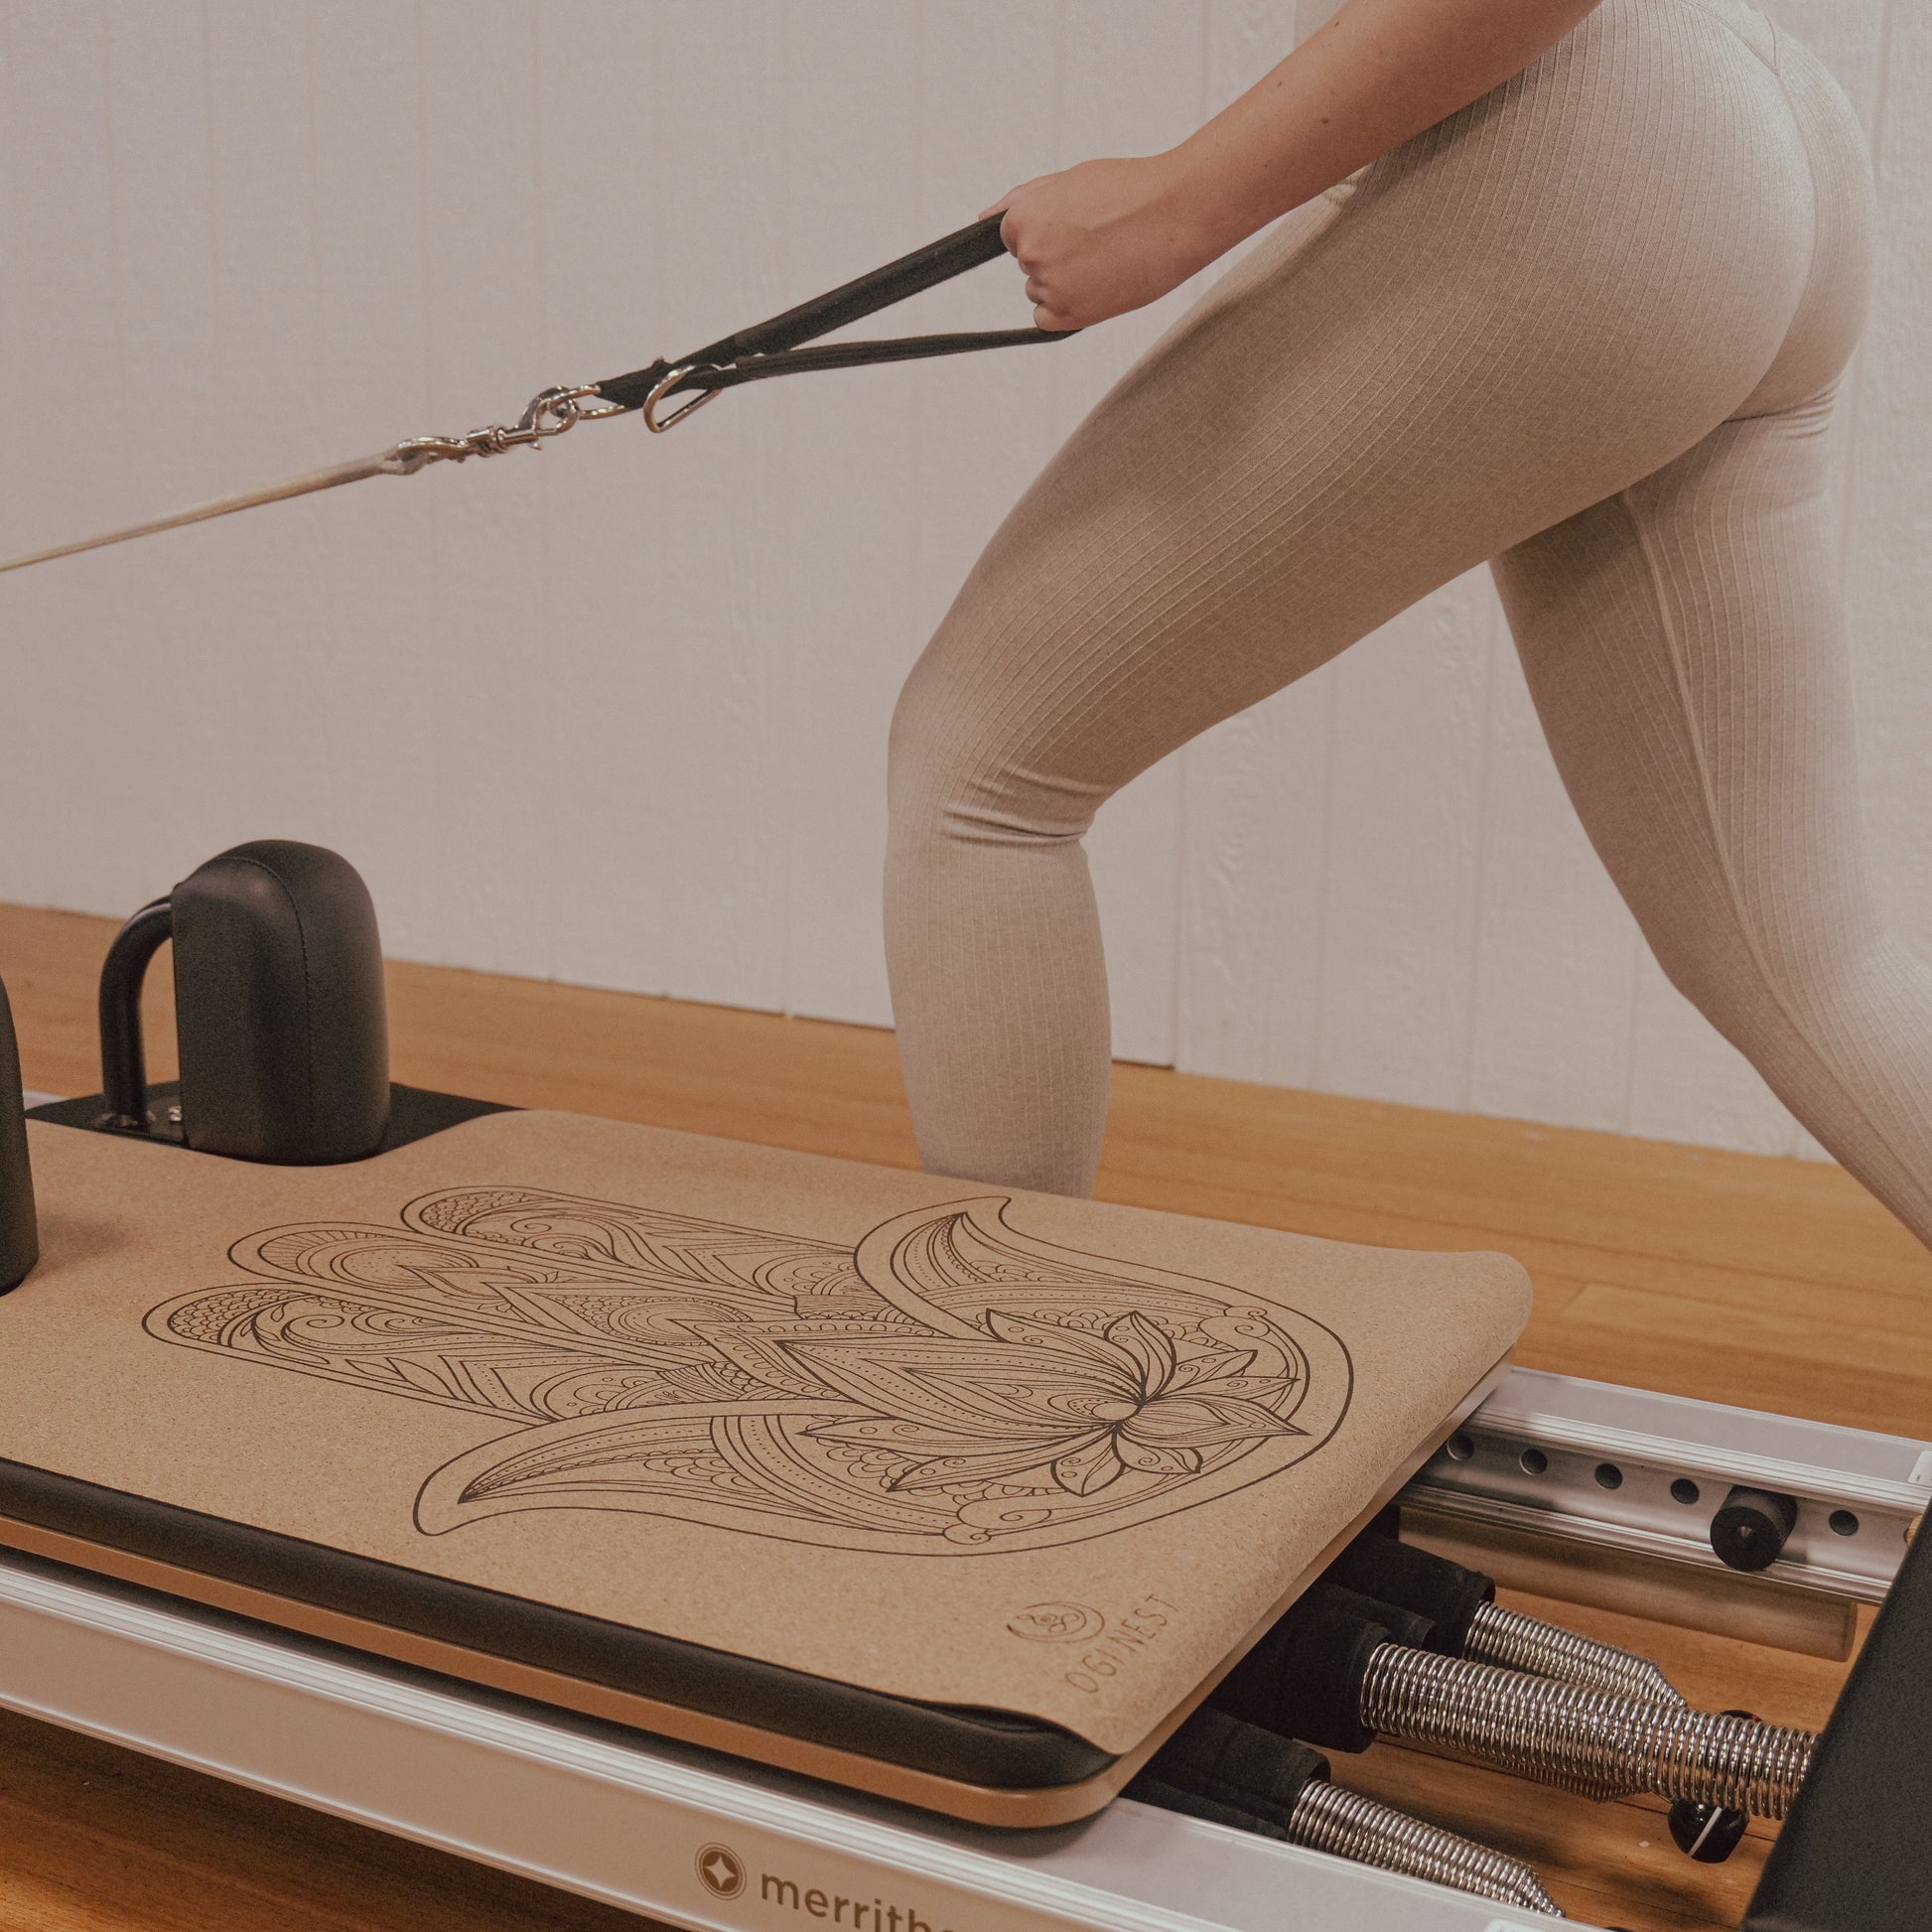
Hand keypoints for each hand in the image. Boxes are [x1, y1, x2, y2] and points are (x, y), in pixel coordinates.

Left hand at [982, 153, 1227, 331]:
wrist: (1179, 212)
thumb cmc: (1132, 191)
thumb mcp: (1070, 180)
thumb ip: (1022, 200)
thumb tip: (983, 218)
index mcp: (1024, 215)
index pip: (1015, 236)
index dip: (1050, 231)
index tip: (1080, 225)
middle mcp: (1030, 251)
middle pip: (1030, 266)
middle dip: (1059, 256)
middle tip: (1101, 240)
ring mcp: (1048, 284)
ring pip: (1041, 292)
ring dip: (1067, 283)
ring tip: (1107, 259)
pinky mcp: (1070, 314)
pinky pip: (1047, 320)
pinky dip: (1069, 309)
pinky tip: (1098, 285)